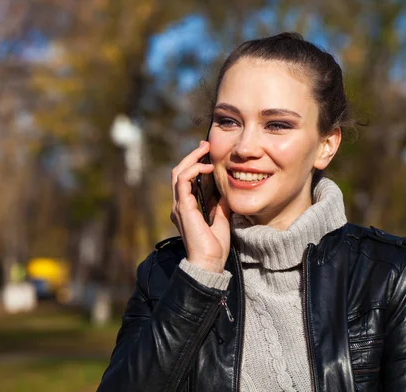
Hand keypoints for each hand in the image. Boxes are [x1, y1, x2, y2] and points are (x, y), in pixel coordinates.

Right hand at [170, 141, 230, 272]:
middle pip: (180, 172)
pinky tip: (207, 166)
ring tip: (205, 150)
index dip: (197, 164)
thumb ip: (221, 203)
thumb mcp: (222, 218)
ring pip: (178, 173)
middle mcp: (180, 204)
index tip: (209, 153)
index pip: (188, 179)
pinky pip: (183, 181)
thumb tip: (227, 189)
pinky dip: (193, 170)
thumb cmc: (215, 246)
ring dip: (192, 158)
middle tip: (205, 145)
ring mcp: (179, 205)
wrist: (210, 262)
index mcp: (188, 207)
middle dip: (192, 156)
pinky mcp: (183, 207)